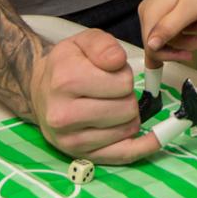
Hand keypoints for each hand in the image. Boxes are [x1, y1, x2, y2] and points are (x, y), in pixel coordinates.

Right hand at [27, 28, 161, 162]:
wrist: (42, 92)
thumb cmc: (68, 65)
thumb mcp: (84, 42)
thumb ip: (104, 45)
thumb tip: (118, 61)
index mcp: (65, 81)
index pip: (123, 83)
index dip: (124, 75)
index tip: (110, 73)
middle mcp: (64, 115)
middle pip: (127, 108)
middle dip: (126, 96)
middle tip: (111, 91)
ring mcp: (71, 140)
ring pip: (129, 128)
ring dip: (127, 115)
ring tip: (109, 105)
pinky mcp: (82, 155)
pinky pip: (123, 155)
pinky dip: (142, 146)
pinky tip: (153, 138)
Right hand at [138, 0, 196, 64]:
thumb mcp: (186, 11)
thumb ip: (167, 30)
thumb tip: (150, 47)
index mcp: (150, 14)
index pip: (151, 48)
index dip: (169, 56)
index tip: (189, 56)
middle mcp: (148, 12)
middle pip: (162, 41)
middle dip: (186, 45)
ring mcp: (155, 8)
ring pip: (170, 34)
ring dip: (191, 36)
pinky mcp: (164, 6)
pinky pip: (173, 25)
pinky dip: (188, 27)